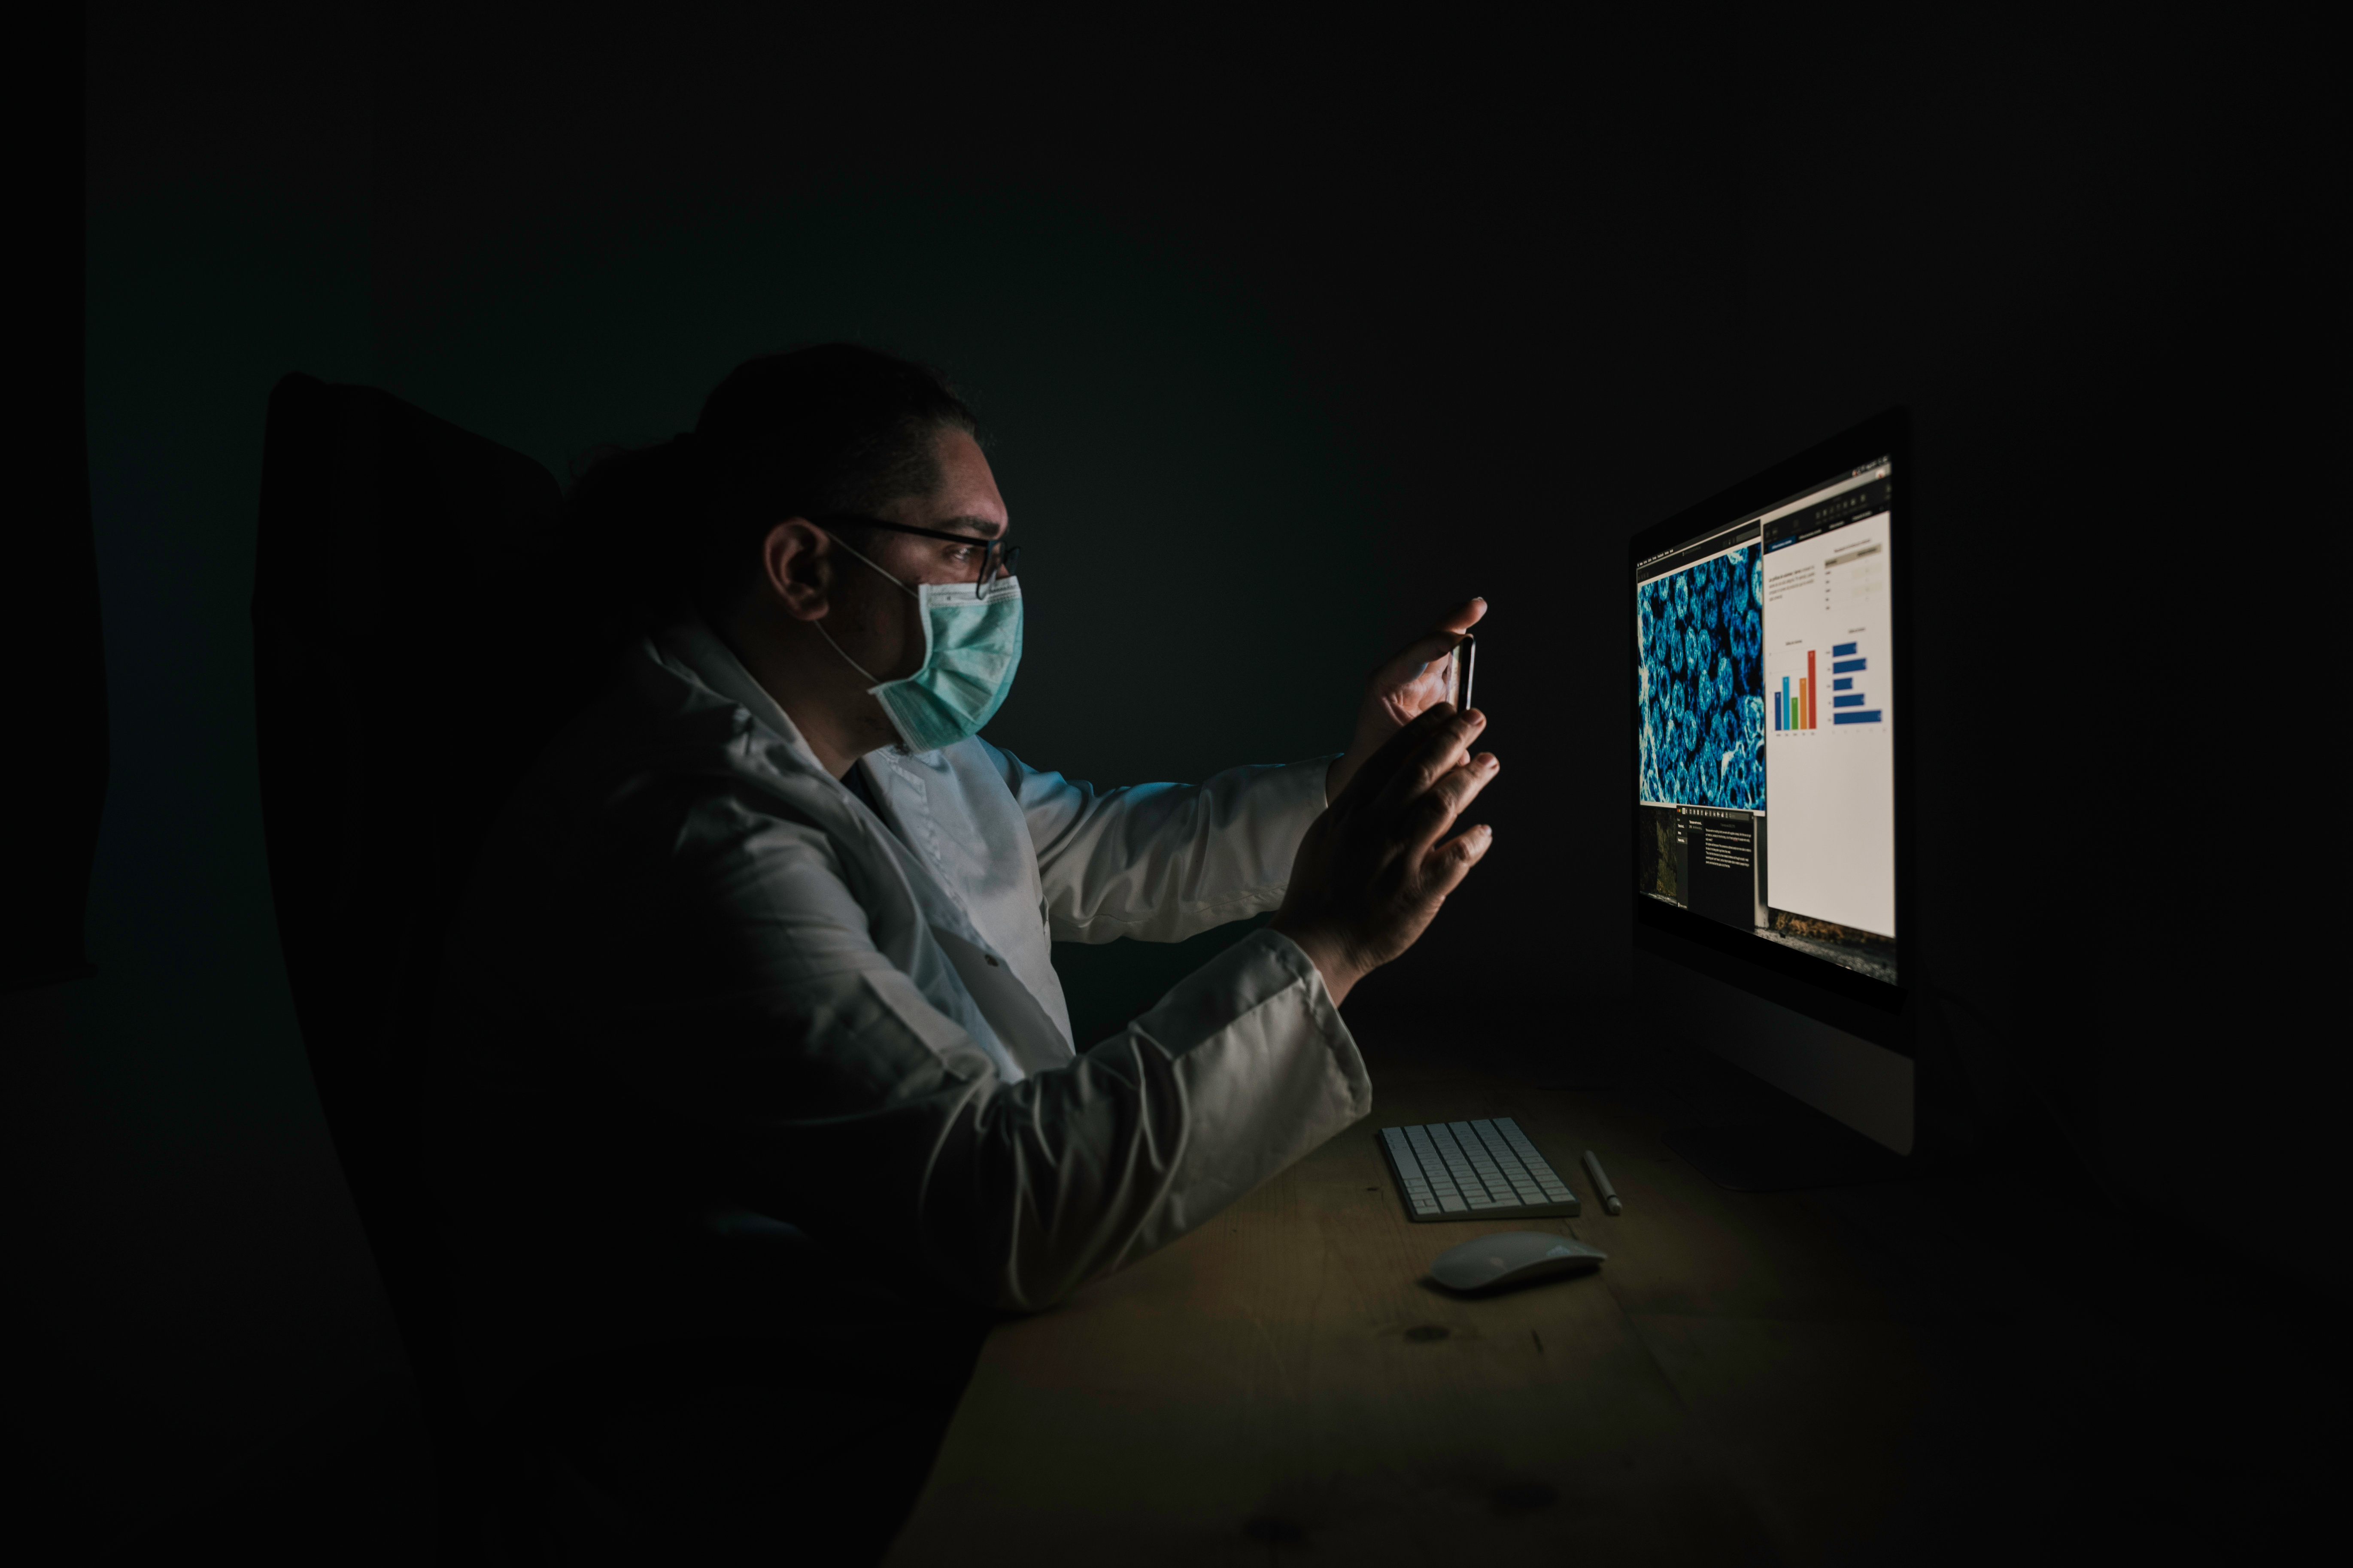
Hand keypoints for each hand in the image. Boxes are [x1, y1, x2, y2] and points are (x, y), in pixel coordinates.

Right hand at [1272, 702, 1498, 1005]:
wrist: (1314, 945)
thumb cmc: (1318, 889)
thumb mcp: (1326, 835)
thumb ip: (1358, 808)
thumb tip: (1388, 781)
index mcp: (1350, 812)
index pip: (1390, 758)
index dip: (1421, 731)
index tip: (1444, 712)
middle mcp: (1374, 829)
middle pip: (1419, 771)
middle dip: (1451, 739)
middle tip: (1477, 719)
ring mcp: (1397, 859)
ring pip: (1441, 806)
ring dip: (1469, 779)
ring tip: (1489, 763)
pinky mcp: (1417, 893)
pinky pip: (1456, 859)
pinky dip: (1474, 842)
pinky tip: (1485, 830)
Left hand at [1326, 598, 1485, 804]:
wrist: (1366, 764)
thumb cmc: (1380, 760)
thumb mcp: (1402, 755)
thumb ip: (1431, 751)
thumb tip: (1463, 756)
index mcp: (1385, 685)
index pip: (1414, 658)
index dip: (1438, 645)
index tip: (1461, 637)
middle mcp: (1399, 674)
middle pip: (1428, 644)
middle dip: (1451, 623)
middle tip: (1476, 604)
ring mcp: (1414, 677)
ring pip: (1438, 647)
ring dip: (1456, 628)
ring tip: (1475, 606)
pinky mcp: (1428, 685)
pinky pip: (1446, 660)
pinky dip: (1459, 646)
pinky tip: (1469, 626)